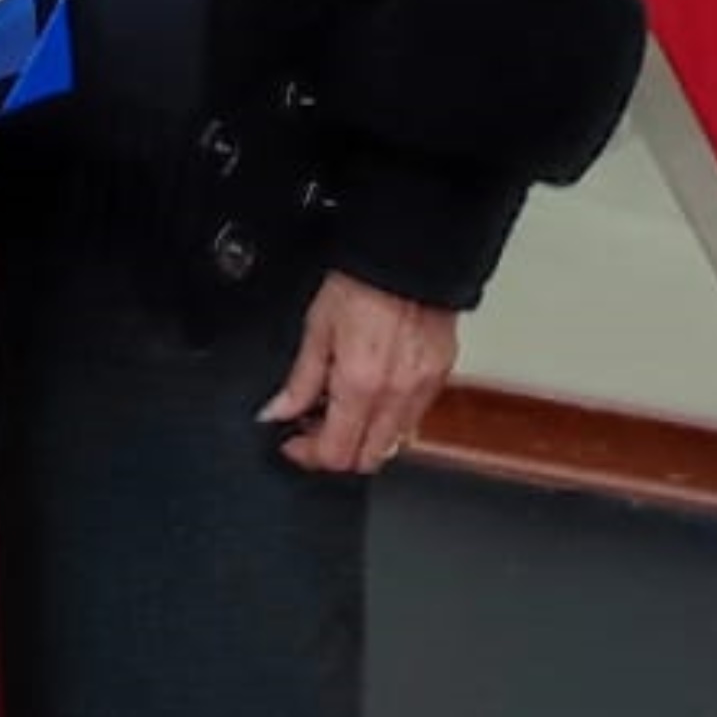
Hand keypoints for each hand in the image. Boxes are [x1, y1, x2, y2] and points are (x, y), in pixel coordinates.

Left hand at [257, 269, 457, 477]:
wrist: (408, 256)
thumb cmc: (362, 283)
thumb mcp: (316, 327)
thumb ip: (299, 379)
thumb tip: (277, 412)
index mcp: (360, 384)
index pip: (336, 454)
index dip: (308, 455)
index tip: (294, 442)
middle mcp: (395, 395)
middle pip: (366, 460)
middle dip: (336, 452)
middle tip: (316, 426)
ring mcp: (422, 390)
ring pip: (393, 445)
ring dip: (365, 438)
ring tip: (344, 407)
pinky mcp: (440, 378)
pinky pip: (414, 419)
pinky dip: (390, 418)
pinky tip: (373, 392)